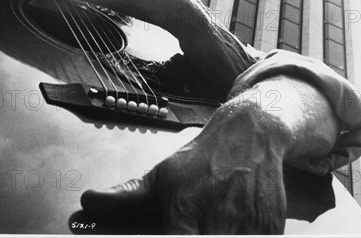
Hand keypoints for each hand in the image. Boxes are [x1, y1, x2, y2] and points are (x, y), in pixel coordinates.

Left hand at [81, 98, 291, 233]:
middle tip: (193, 226)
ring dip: (222, 236)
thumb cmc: (201, 158)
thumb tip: (88, 202)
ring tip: (213, 220)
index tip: (172, 237)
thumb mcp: (163, 174)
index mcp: (184, 207)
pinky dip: (243, 237)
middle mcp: (218, 219)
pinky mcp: (272, 228)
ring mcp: (249, 225)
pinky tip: (233, 225)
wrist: (249, 133)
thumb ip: (128, 196)